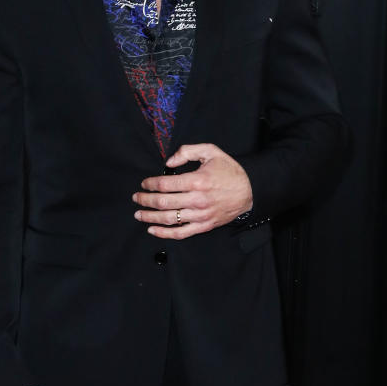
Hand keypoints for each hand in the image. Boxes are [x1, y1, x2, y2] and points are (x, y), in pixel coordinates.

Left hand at [132, 142, 252, 240]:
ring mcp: (200, 215)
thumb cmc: (229, 171)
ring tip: (139, 214)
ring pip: (168, 219)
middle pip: (163, 202)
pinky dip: (164, 234)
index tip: (144, 184)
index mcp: (197, 181)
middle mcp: (197, 200)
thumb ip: (187, 151)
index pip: (165, 184)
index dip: (150, 184)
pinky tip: (152, 230)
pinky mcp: (204, 226)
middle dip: (145, 200)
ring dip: (150, 217)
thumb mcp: (211, 152)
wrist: (250, 191)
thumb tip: (169, 161)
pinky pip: (180, 233)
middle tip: (136, 198)